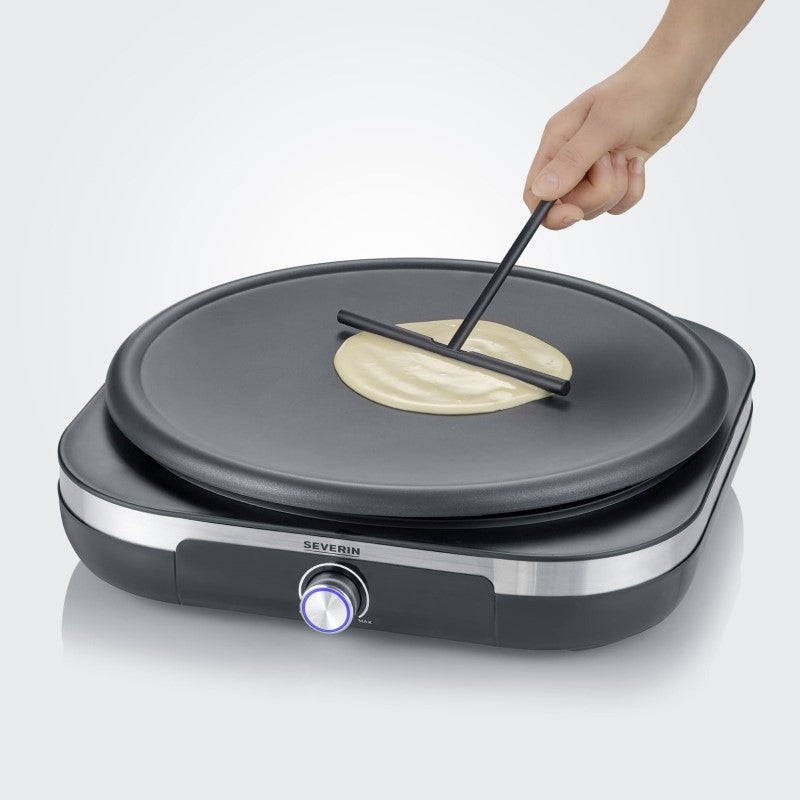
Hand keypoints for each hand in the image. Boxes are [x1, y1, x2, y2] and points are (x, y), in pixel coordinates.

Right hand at [523, 53, 700, 228]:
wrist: (677, 78)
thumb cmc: (639, 92)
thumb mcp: (605, 126)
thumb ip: (572, 161)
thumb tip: (541, 191)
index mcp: (557, 143)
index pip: (535, 193)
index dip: (549, 213)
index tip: (575, 214)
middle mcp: (569, 157)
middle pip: (568, 205)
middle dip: (598, 193)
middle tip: (615, 161)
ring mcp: (593, 167)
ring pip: (595, 206)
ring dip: (617, 189)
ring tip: (626, 156)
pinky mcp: (615, 172)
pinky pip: (616, 202)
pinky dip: (632, 189)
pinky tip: (637, 162)